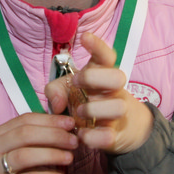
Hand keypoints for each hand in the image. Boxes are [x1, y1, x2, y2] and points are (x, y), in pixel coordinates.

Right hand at [0, 112, 77, 173]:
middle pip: (25, 135)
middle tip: (74, 141)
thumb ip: (31, 138)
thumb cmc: (1, 170)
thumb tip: (63, 128)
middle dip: (53, 135)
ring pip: (24, 156)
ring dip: (51, 154)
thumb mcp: (10, 150)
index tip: (70, 123)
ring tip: (69, 158)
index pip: (25, 120)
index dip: (50, 120)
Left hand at [44, 32, 152, 154]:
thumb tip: (57, 104)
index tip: (84, 38)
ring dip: (94, 109)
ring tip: (80, 112)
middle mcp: (114, 91)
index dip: (98, 46)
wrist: (114, 131)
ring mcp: (117, 113)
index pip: (107, 56)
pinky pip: (108, 136)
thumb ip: (55, 91)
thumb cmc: (86, 103)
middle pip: (118, 76)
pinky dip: (91, 136)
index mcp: (103, 75)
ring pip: (118, 106)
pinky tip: (82, 133)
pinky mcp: (114, 134)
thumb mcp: (67, 93)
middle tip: (77, 84)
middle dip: (94, 78)